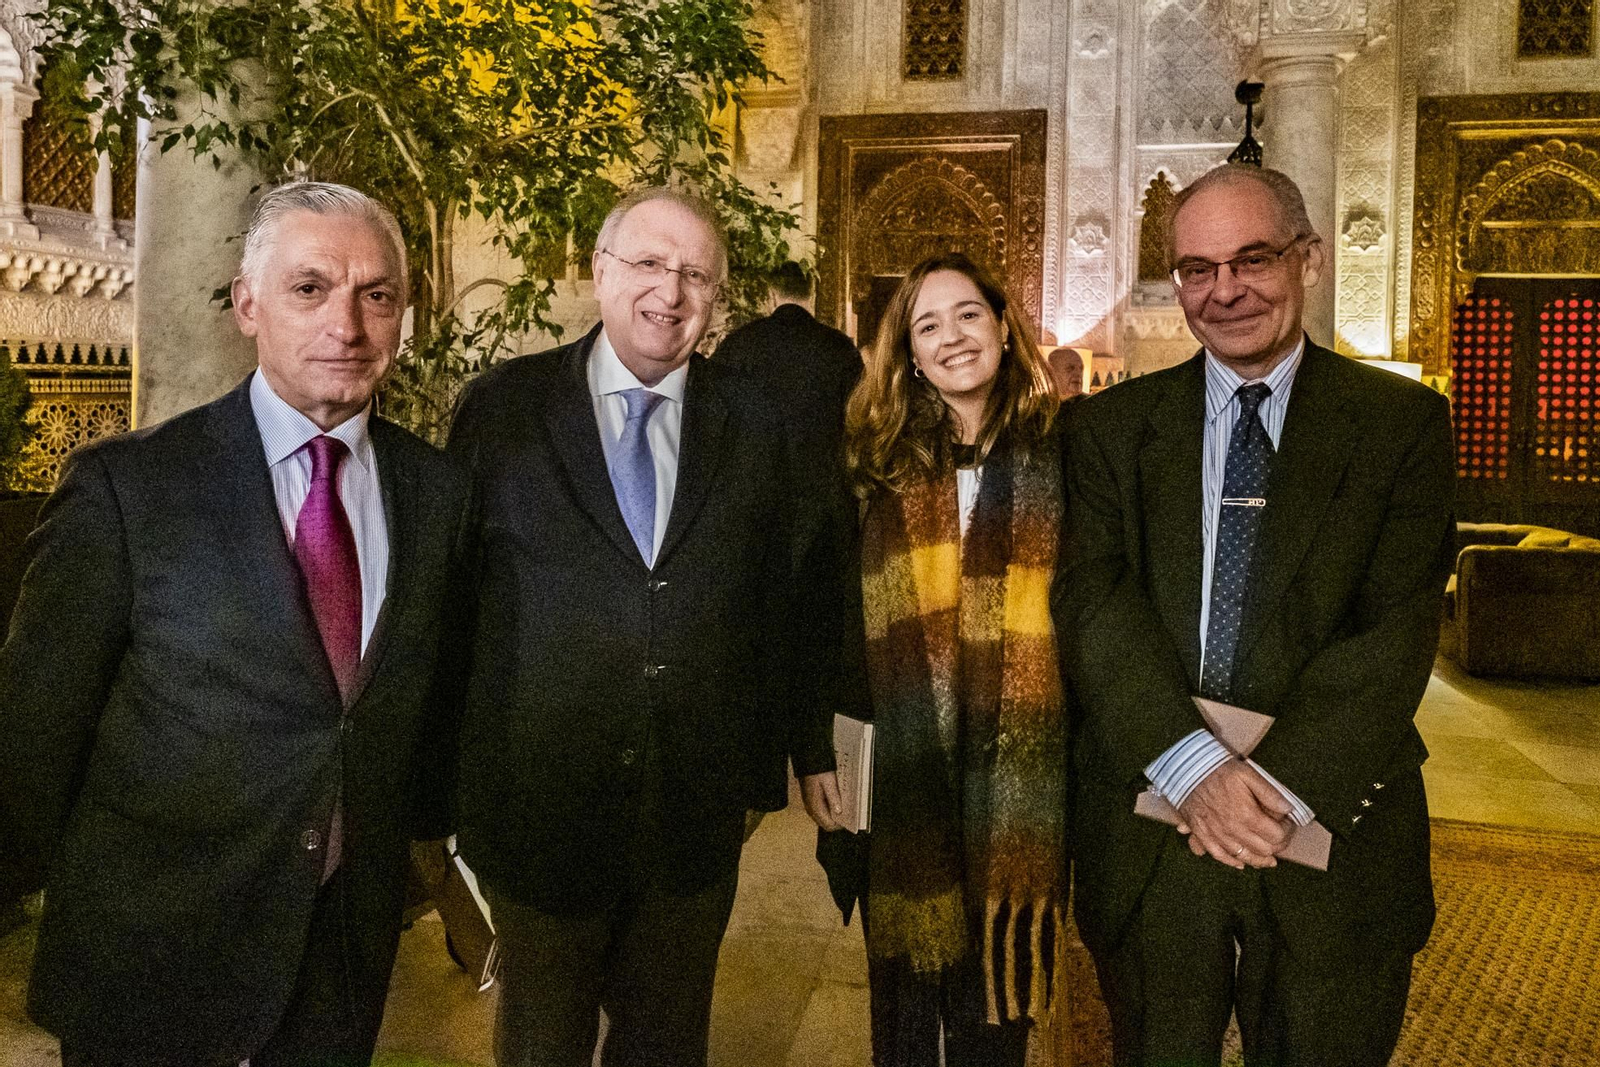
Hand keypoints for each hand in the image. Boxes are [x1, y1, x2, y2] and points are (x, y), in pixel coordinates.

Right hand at [800, 771, 844, 831]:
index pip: (829, 825)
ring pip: (822, 818)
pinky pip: (820, 811)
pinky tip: (834, 801)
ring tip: (841, 806)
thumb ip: (834, 798)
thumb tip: (839, 811)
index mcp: (815, 806)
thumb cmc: (817, 770)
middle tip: (846, 813)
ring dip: (832, 815)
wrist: (806, 761)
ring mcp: (809, 805)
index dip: (840, 825)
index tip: (848, 819)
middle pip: (825, 823)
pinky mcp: (809, 800)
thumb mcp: (829, 782)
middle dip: (836, 820)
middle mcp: (810, 808)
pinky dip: (827, 809)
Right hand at [1176, 760, 1293, 869]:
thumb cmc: (1219, 771)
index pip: (1276, 836)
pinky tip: (1241, 863)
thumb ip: (1270, 793)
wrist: (1187, 771)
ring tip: (1269, 858)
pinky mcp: (1203, 835)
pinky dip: (1232, 862)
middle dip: (1277, 846)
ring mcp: (1217, 835)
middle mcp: (1233, 830)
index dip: (1287, 832)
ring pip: (1244, 857)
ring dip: (1259, 860)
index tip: (1288, 824)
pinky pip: (1220, 856)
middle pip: (1264, 850)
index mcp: (1247, 815)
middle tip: (1280, 838)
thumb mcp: (1248, 774)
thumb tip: (1289, 809)